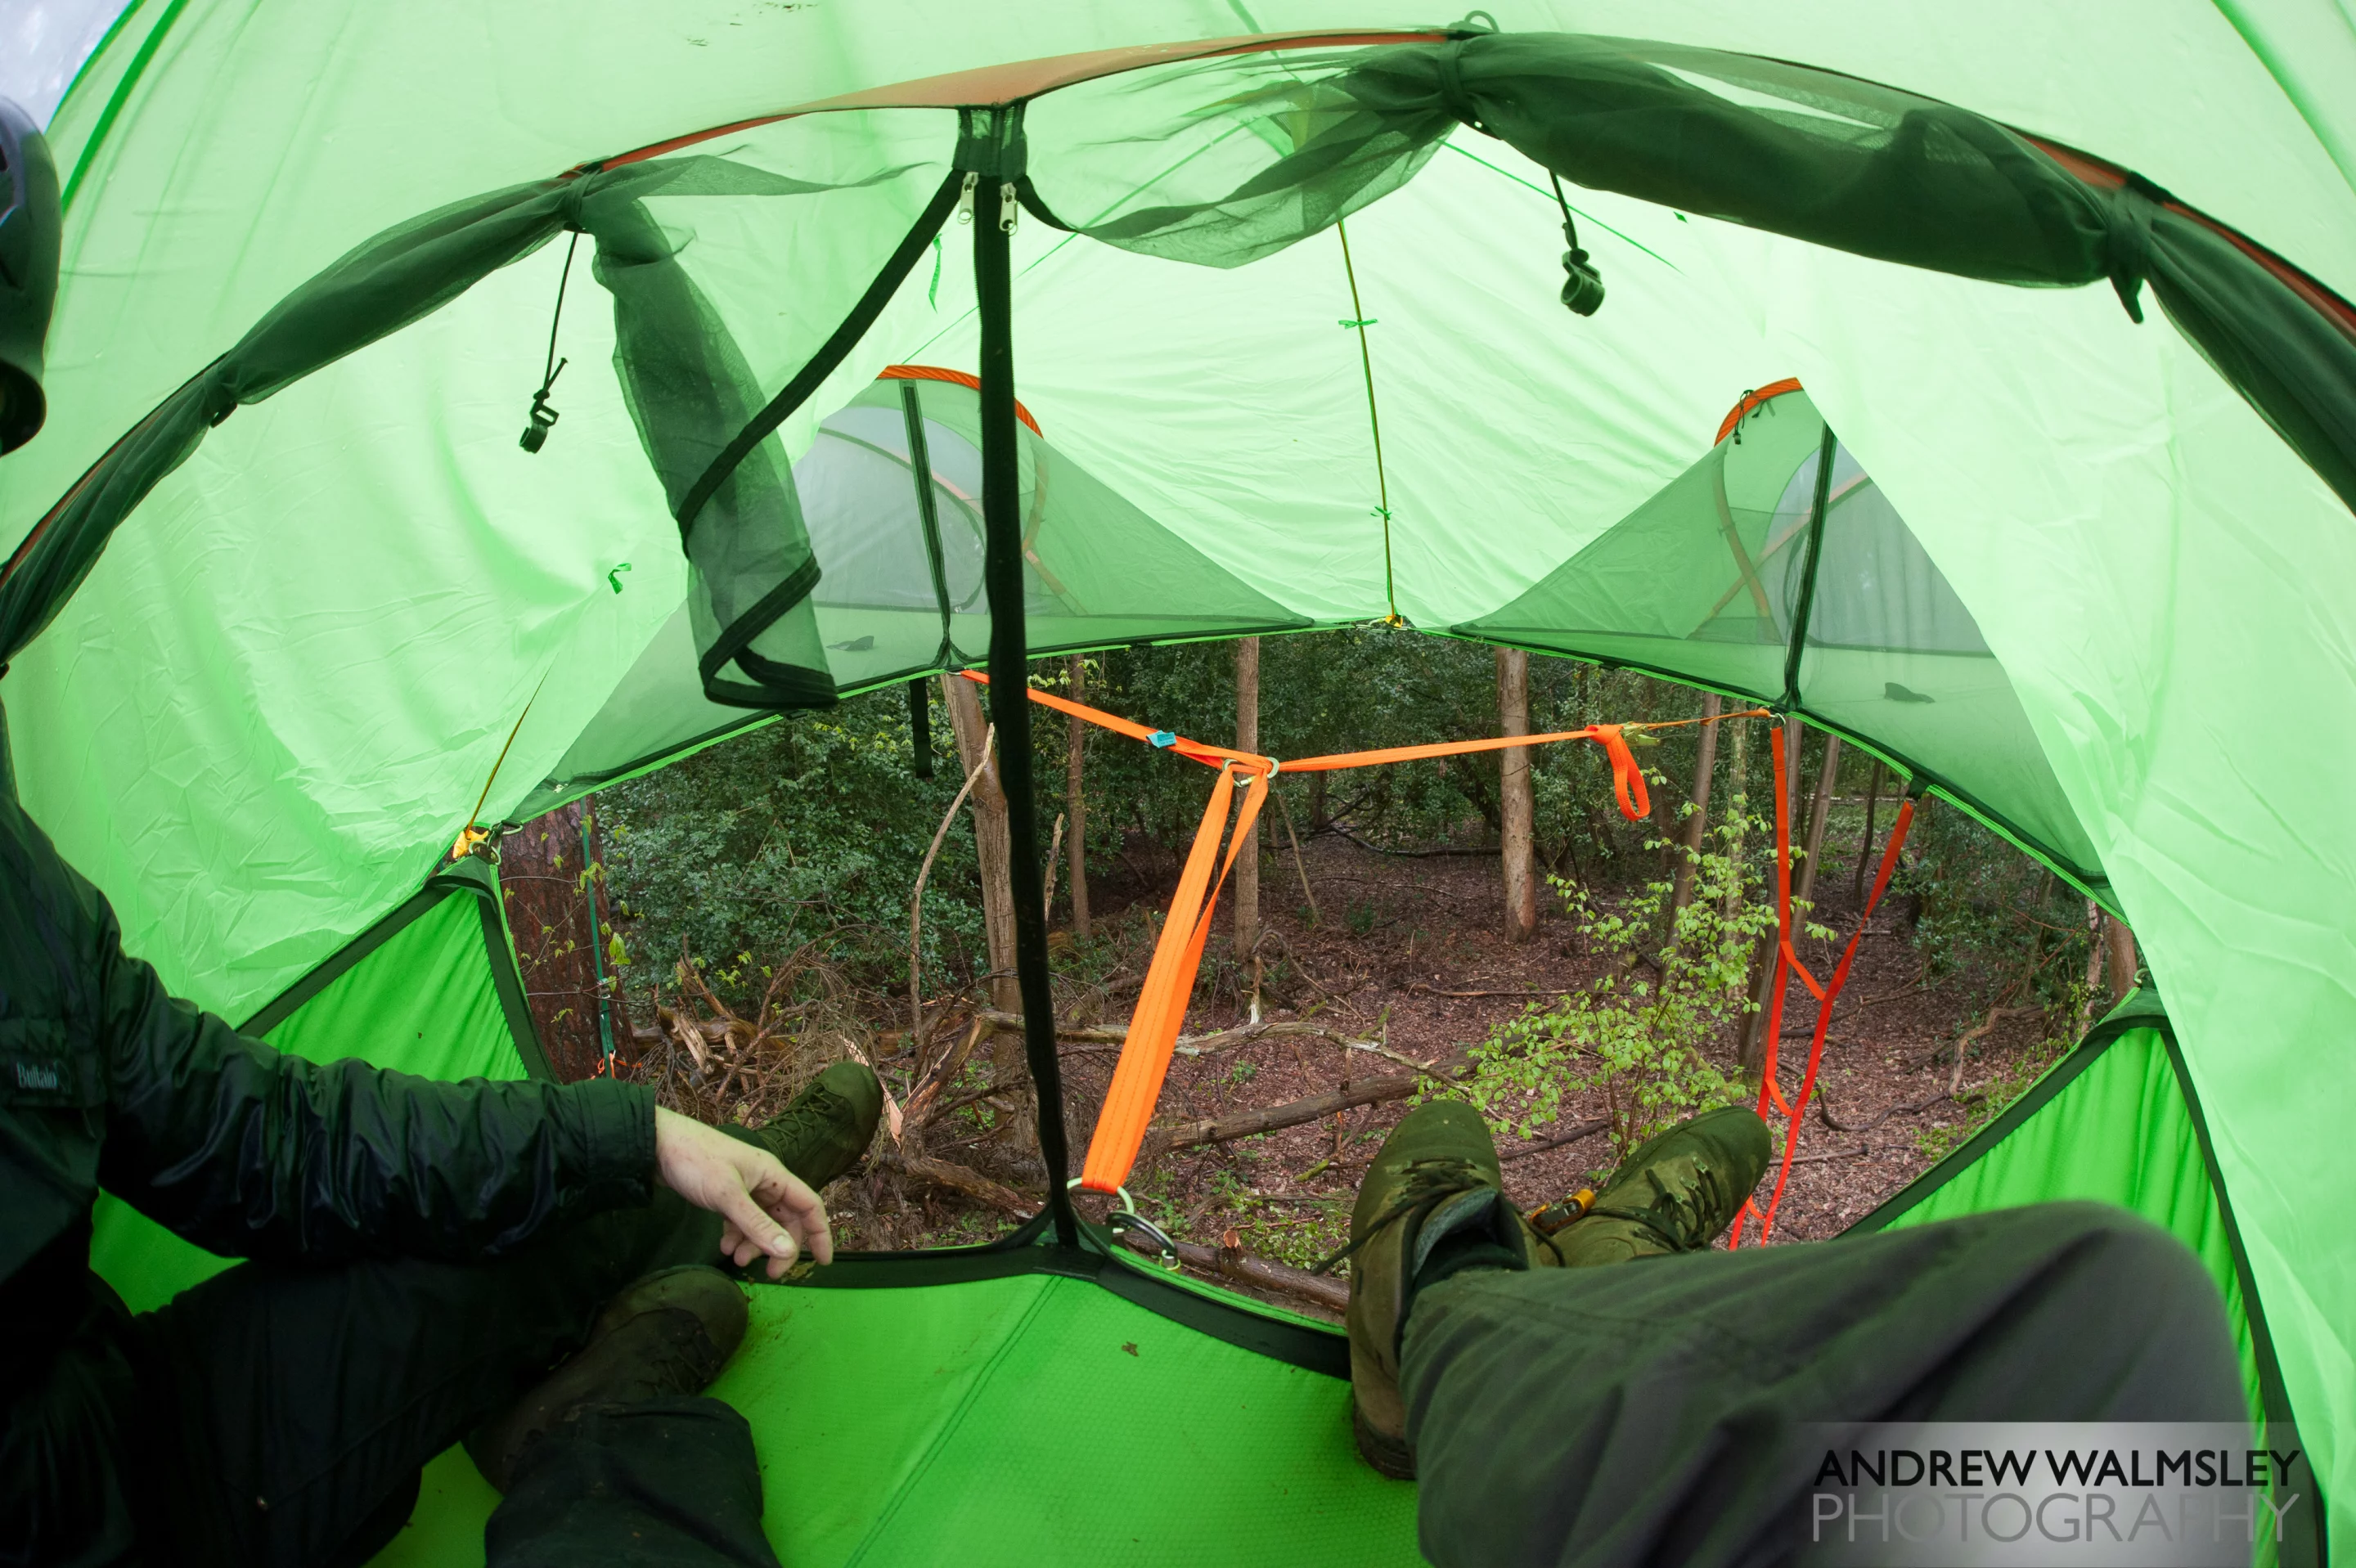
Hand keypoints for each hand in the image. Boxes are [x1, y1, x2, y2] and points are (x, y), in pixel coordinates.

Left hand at [653, 1107, 833, 1277]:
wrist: (657, 1145)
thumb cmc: (697, 1162)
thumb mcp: (728, 1196)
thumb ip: (757, 1225)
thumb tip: (788, 1253)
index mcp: (774, 1176)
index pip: (809, 1206)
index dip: (820, 1234)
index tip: (823, 1262)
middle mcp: (765, 1182)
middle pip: (786, 1220)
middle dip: (779, 1247)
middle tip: (768, 1273)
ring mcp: (745, 1188)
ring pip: (762, 1223)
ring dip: (754, 1244)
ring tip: (735, 1259)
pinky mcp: (726, 1195)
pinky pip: (742, 1221)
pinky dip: (737, 1236)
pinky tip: (724, 1246)